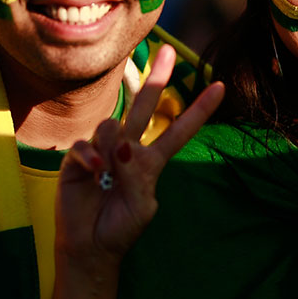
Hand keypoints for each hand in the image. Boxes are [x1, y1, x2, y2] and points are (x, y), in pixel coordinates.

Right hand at [55, 44, 224, 266]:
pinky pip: (86, 144)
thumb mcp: (142, 207)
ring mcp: (102, 151)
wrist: (90, 247)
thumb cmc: (121, 228)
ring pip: (113, 125)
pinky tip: (93, 170)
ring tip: (107, 172)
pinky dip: (90, 156)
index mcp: (151, 161)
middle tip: (168, 50)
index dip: (199, 110)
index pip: (178, 130)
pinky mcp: (77, 158)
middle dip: (157, 79)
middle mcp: (128, 149)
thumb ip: (137, 176)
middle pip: (145, 107)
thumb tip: (123, 148)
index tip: (221, 86)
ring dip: (112, 145)